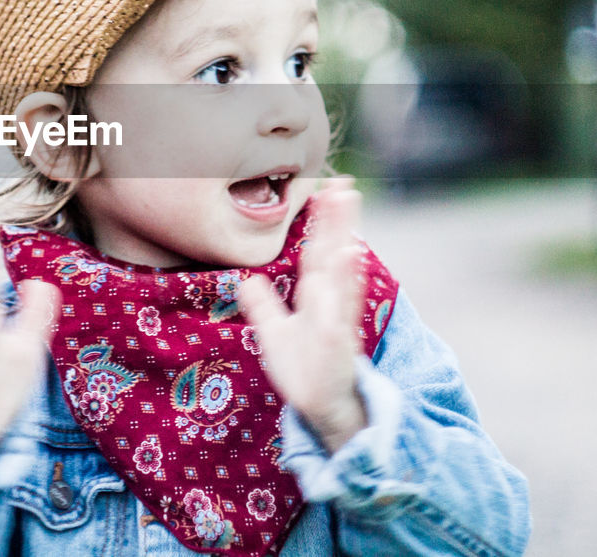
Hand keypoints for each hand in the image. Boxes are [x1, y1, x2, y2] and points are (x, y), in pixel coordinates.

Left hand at [239, 176, 368, 452]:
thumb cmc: (302, 370)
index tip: (327, 187)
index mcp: (314, 297)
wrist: (320, 409)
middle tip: (346, 186)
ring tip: (348, 221)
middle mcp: (328, 303)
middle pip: (333, 254)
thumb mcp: (274, 333)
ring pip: (341, 279)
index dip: (321, 220)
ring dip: (344, 248)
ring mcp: (335, 322)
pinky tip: (349, 267)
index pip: (316, 250)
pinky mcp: (336, 345)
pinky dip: (344, 291)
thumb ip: (263, 306)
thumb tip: (247, 279)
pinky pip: (340, 314)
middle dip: (339, 222)